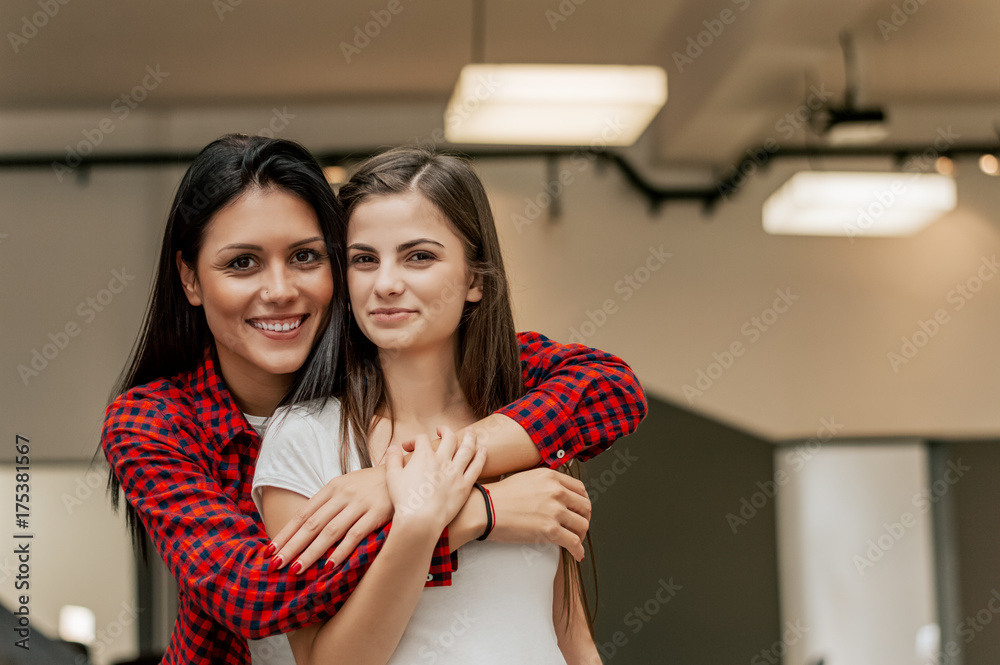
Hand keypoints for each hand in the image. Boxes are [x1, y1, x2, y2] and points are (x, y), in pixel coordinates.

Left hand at [266, 466, 392, 571]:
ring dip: (311, 552)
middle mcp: (343, 494)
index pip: (303, 514)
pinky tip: (329, 565)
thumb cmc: (373, 485)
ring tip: (296, 570)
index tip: (270, 551)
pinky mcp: (377, 513)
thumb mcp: (348, 486)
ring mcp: (360, 503)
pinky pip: (355, 534)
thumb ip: (329, 504)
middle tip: (275, 565)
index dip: (286, 533)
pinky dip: (341, 551)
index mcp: (332, 488)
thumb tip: (305, 527)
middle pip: (311, 524)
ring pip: (329, 531)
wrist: (406, 472)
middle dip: (292, 546)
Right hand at [386, 427, 485, 532]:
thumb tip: (393, 448)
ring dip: (470, 438)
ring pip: (467, 449)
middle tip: (442, 430)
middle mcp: (442, 460)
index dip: (413, 441)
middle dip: (444, 431)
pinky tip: (483, 450)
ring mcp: (455, 472)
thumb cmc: (404, 500)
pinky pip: (476, 467)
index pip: (421, 439)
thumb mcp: (392, 477)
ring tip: (471, 432)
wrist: (420, 520)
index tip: (408, 447)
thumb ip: (392, 459)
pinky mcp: (465, 485)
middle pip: (448, 438)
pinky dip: (481, 457)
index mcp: (424, 456)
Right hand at [485, 468, 591, 560]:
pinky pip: (574, 542)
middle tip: (578, 526)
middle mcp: (556, 491)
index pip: (580, 489)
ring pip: (582, 525)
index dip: (583, 502)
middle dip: (584, 518)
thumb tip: (555, 494)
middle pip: (585, 507)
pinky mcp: (550, 530)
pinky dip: (578, 551)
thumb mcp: (526, 478)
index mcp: (551, 476)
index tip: (580, 510)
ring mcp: (555, 511)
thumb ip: (545, 483)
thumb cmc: (499, 496)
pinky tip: (577, 554)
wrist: (485, 509)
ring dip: (581, 535)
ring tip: (575, 540)